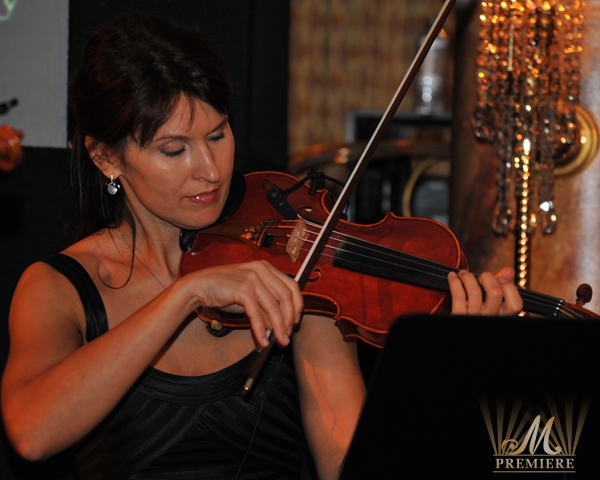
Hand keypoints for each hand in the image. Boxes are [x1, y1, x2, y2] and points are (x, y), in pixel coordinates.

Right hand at [188, 260, 302, 346]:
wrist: (199, 286)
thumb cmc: (224, 290)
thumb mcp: (249, 298)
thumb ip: (265, 308)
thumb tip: (279, 326)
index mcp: (266, 268)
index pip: (291, 286)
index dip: (297, 305)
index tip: (295, 321)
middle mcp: (262, 270)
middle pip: (286, 296)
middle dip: (289, 319)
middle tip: (287, 335)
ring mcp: (253, 278)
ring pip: (273, 306)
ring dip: (278, 327)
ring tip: (280, 341)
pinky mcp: (243, 288)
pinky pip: (256, 313)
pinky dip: (261, 329)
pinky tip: (262, 340)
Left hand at [447, 267, 522, 314]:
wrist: (458, 328)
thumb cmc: (478, 316)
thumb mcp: (492, 306)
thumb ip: (502, 290)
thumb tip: (509, 270)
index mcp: (502, 317)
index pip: (516, 303)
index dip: (509, 286)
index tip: (499, 278)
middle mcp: (490, 319)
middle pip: (495, 292)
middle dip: (487, 277)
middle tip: (480, 277)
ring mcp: (474, 318)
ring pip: (475, 292)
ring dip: (468, 277)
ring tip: (463, 274)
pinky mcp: (458, 317)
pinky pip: (458, 296)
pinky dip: (454, 282)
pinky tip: (452, 277)